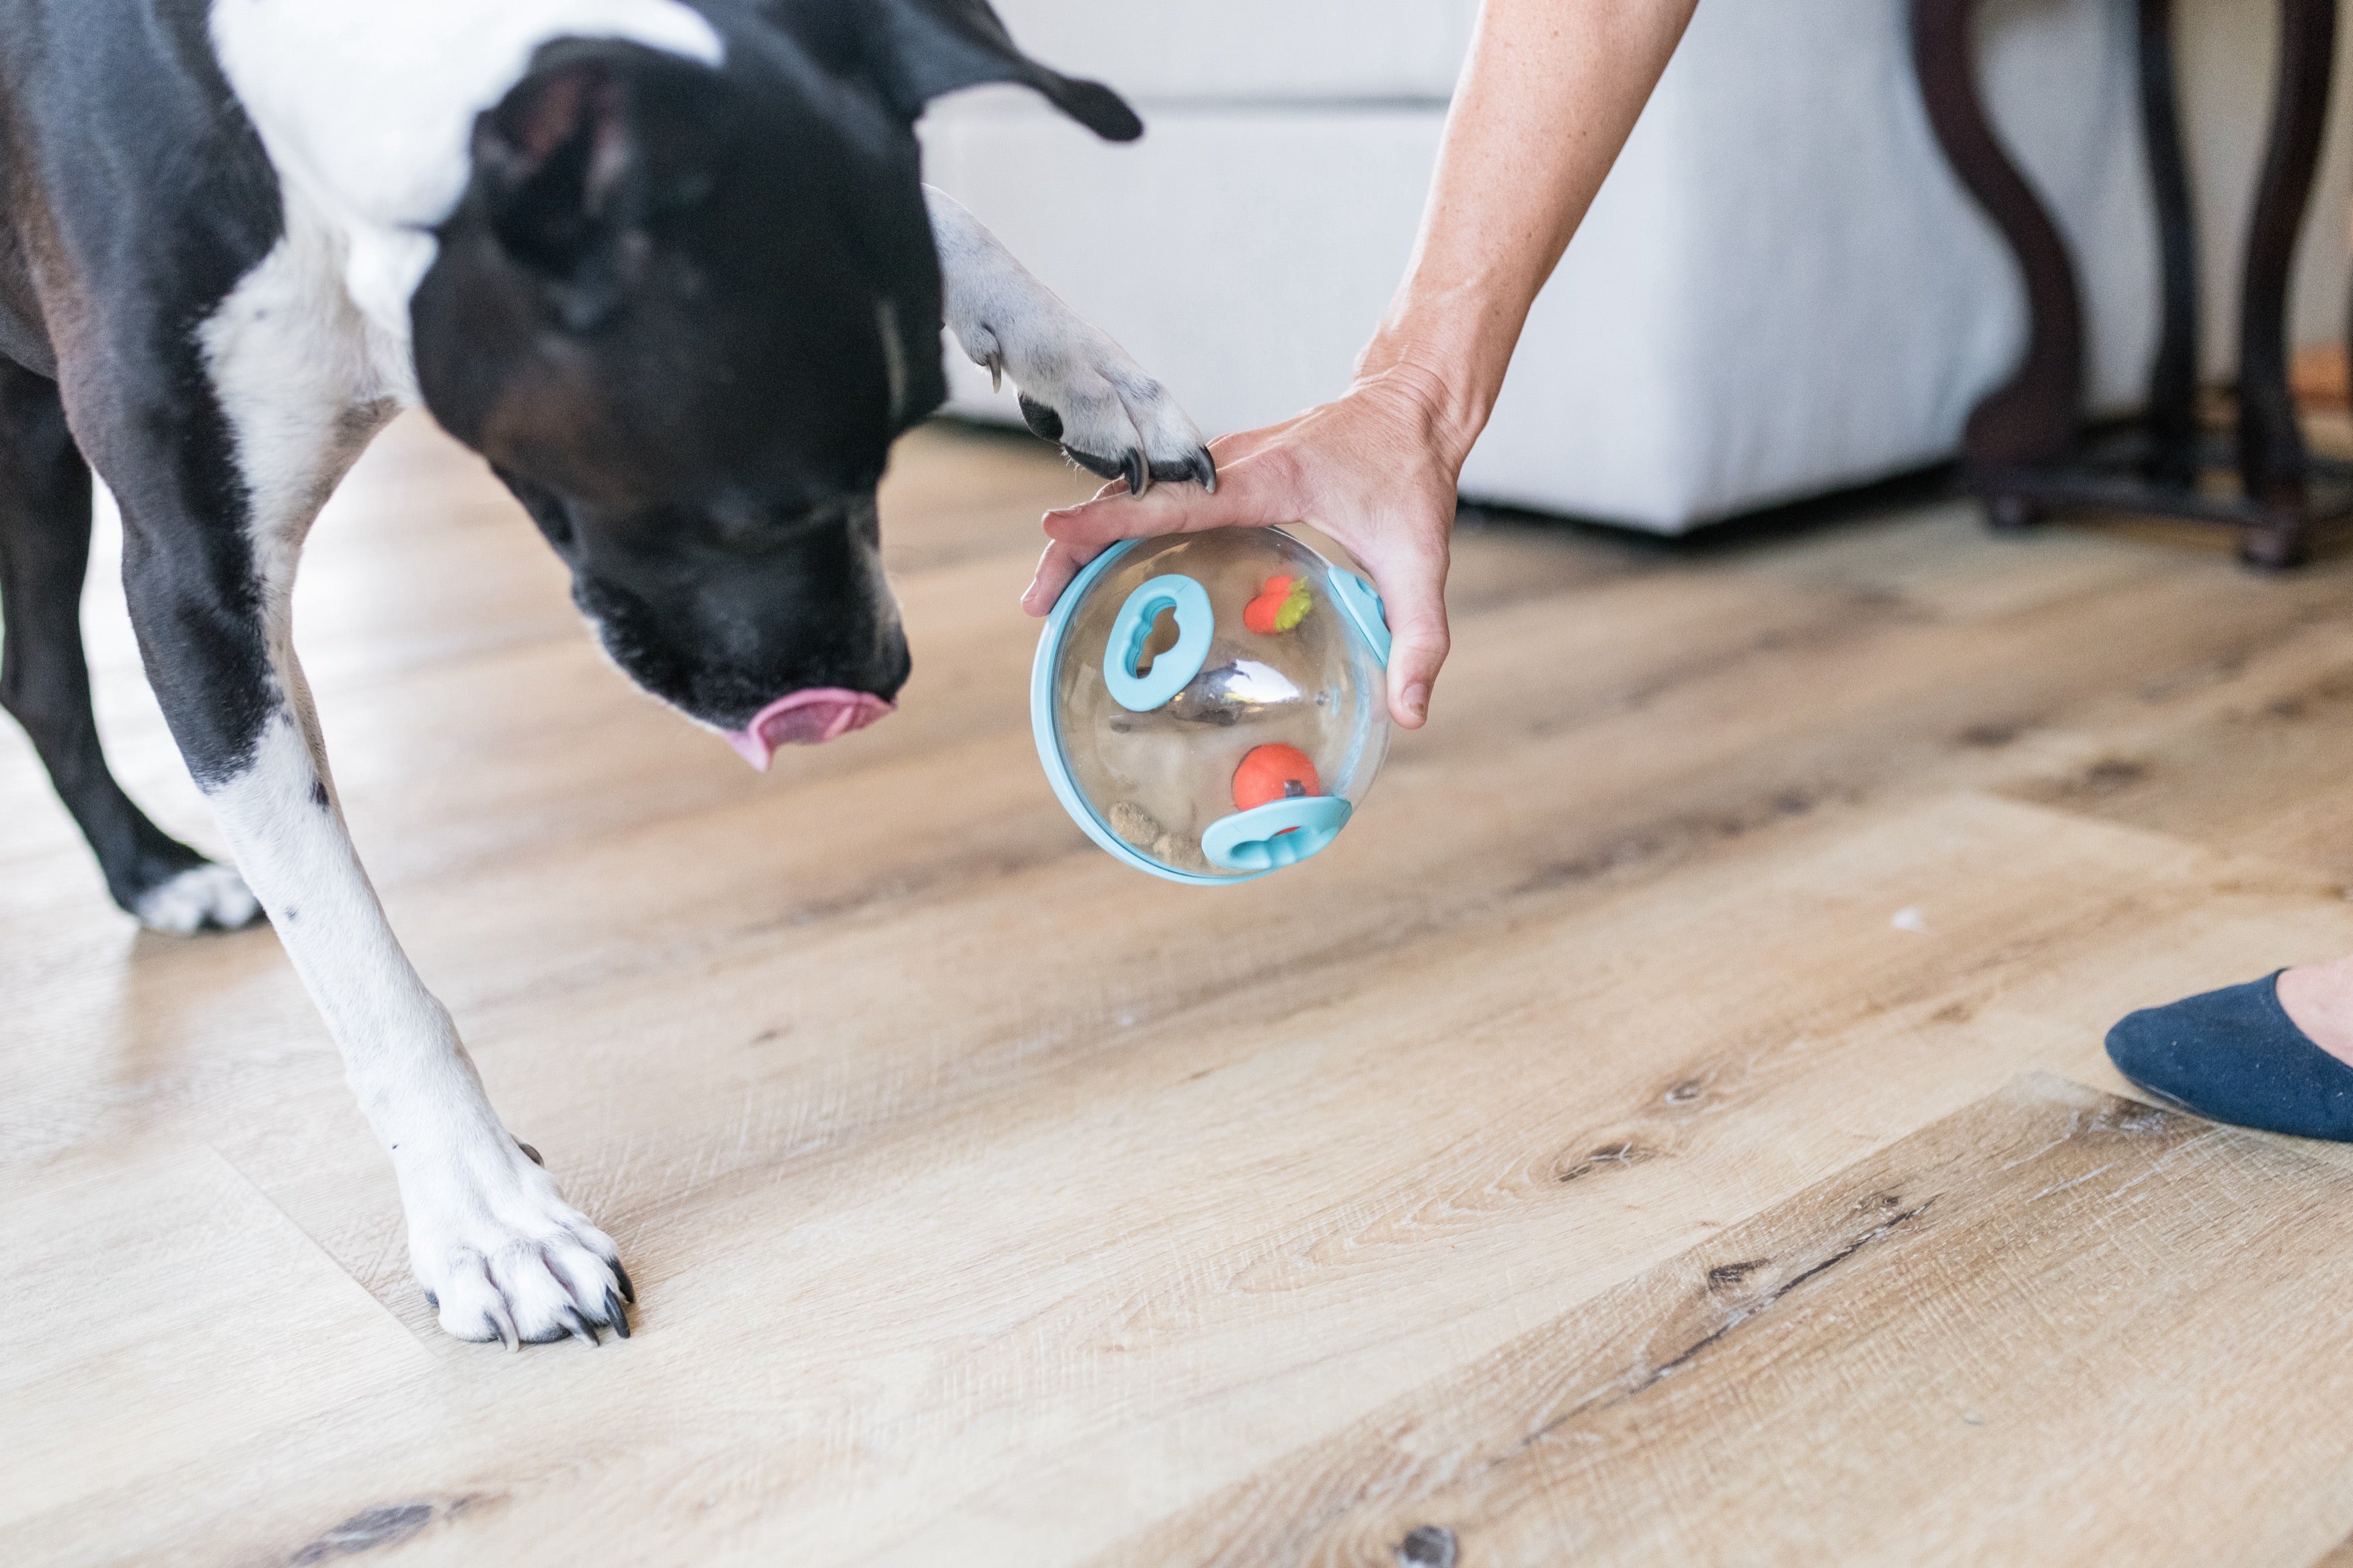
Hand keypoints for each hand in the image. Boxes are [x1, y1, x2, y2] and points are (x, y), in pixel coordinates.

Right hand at [1021, 369, 1463, 727]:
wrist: (1409, 404)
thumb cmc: (1411, 475)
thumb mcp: (1424, 561)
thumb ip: (1421, 639)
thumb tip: (1411, 713)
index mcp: (1268, 479)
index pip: (1173, 500)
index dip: (1111, 520)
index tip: (1053, 530)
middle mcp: (1230, 462)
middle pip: (1131, 499)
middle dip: (1076, 544)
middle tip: (1035, 603)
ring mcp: (1219, 460)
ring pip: (1133, 493)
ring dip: (1087, 537)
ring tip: (1046, 594)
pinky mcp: (1219, 467)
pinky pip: (1153, 495)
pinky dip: (1116, 525)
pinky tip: (1097, 568)